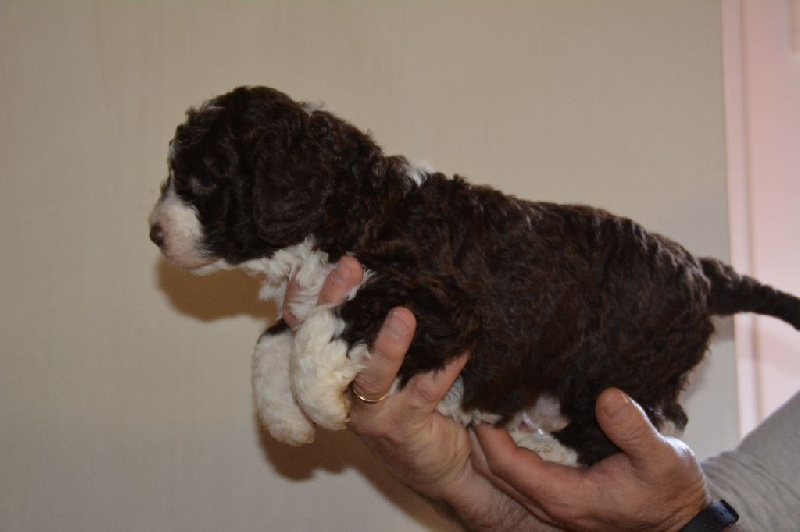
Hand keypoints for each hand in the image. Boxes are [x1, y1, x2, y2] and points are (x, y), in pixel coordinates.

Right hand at [284, 257, 553, 529]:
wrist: (442, 467)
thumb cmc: (414, 406)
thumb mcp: (391, 367)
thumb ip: (380, 331)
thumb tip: (400, 273)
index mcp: (335, 370)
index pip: (306, 329)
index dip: (302, 298)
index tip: (311, 264)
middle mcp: (343, 391)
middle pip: (327, 346)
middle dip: (335, 304)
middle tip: (350, 267)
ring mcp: (370, 413)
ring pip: (371, 375)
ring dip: (387, 345)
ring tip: (403, 315)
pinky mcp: (402, 428)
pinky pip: (423, 391)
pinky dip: (445, 366)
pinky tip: (463, 346)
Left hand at [474, 389, 710, 530]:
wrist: (683, 522)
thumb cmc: (672, 491)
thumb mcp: (662, 458)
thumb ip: (633, 429)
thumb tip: (607, 396)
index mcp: (566, 497)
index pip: (507, 465)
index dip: (488, 434)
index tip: (481, 400)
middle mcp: (552, 504)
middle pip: (494, 471)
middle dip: (479, 435)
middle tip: (473, 394)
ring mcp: (553, 503)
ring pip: (503, 475)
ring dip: (489, 442)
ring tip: (485, 401)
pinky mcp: (560, 495)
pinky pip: (519, 473)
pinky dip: (507, 447)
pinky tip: (509, 419)